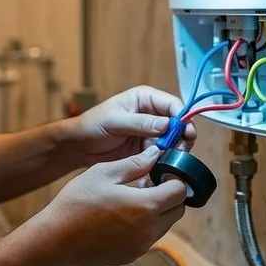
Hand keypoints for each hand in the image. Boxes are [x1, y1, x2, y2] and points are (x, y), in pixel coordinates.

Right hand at [29, 147, 187, 265]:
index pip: (180, 191)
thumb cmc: (76, 203)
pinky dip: (145, 226)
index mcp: (145, 206)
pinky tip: (122, 216)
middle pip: (178, 210)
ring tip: (133, 199)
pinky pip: (149, 238)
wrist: (54, 239)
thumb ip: (135, 163)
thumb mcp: (104, 173)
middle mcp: (149, 230)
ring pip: (165, 224)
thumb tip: (156, 154)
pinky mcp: (132, 256)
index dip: (175, 178)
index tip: (162, 172)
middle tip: (148, 184)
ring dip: (158, 210)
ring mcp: (141, 246)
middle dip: (170, 195)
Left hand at [60, 86, 196, 165]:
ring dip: (176, 150)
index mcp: (145, 98)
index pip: (172, 104)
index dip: (182, 118)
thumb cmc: (92, 125)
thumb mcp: (115, 121)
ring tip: (173, 159)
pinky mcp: (148, 149)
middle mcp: (152, 114)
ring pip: (174, 140)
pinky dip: (166, 159)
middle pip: (178, 123)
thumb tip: (167, 124)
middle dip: (183, 136)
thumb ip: (140, 123)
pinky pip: (164, 153)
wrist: (79, 147)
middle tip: (182, 150)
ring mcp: (151, 132)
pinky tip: (164, 166)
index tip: (186, 132)